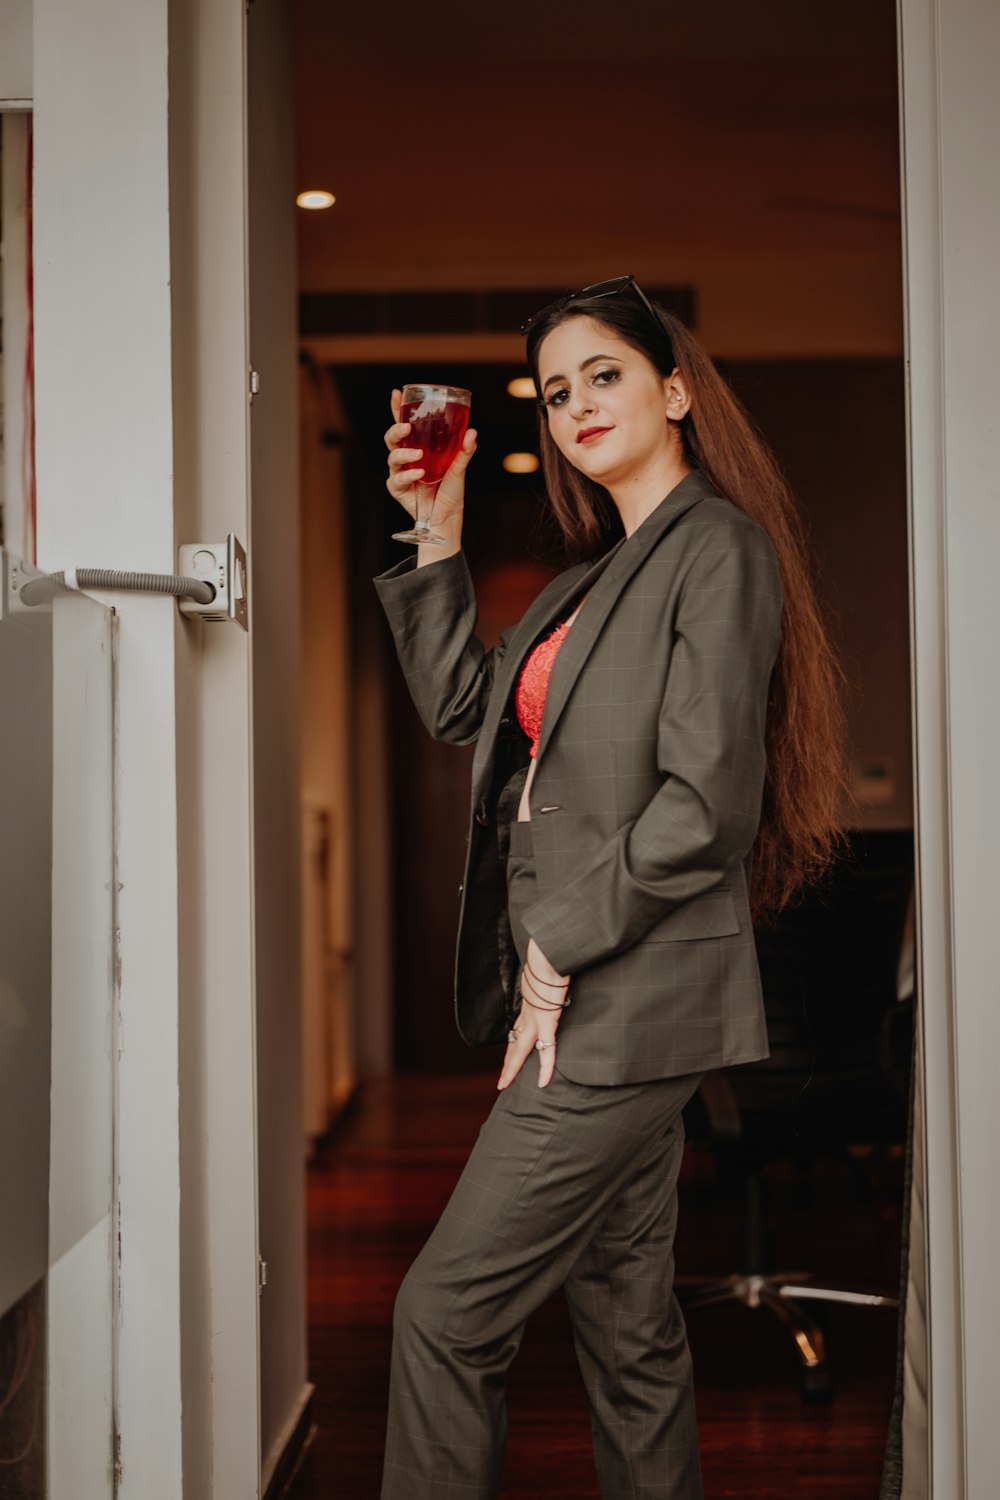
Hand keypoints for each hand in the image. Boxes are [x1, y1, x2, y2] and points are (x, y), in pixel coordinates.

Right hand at [384, 387, 476, 532]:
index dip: (397, 408)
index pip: (404, 424)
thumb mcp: (460, 467)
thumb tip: (472, 432)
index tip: (396, 393)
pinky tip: (419, 473)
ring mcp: (400, 473)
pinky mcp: (398, 489)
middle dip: (395, 429)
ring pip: (392, 456)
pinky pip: (397, 479)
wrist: (448, 517)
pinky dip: (407, 474)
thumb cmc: (451, 491)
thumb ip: (464, 450)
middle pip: (392, 438)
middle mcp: (406, 458)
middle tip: (407, 427)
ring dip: (404, 452)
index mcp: (417, 447)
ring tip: (418, 454)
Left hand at [497, 938, 570, 1090]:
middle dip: (507, 1064)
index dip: (514, 1044)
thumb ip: (548, 978)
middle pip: (514, 1044)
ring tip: (505, 1083)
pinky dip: (546, 1067)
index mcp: (529, 1004)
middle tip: (501, 1081)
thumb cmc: (552, 960)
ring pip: (521, 1050)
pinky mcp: (548, 1021)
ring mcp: (536, 1019)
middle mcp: (529, 1014)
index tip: (512, 1054)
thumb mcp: (547, 972)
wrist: (549, 954)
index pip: (519, 1029)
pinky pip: (547, 1050)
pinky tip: (543, 1081)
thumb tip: (555, 974)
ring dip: (512, 1068)